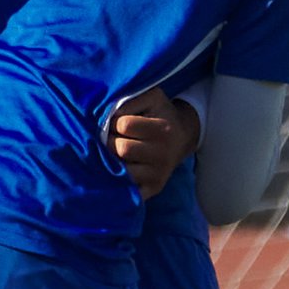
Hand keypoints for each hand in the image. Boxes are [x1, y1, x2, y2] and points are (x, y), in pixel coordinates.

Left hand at [110, 85, 201, 199]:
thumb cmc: (160, 114)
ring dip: (113, 161)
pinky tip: (118, 172)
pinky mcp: (154, 189)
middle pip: (121, 148)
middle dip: (111, 141)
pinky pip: (129, 191)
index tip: (118, 123)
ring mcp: (159, 174)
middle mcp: (163, 154)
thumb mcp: (151, 98)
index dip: (115, 121)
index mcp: (163, 129)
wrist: (182, 136)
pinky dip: (119, 183)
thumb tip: (105, 119)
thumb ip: (129, 101)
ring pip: (122, 171)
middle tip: (114, 138)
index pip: (124, 125)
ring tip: (116, 153)